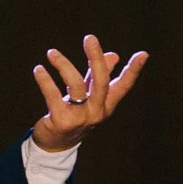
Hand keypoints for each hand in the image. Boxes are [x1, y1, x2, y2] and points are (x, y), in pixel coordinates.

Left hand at [31, 33, 147, 147]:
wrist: (55, 145)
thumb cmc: (74, 115)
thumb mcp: (88, 96)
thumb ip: (97, 76)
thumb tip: (114, 55)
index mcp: (106, 105)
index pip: (123, 86)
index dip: (133, 70)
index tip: (143, 54)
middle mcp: (96, 112)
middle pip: (101, 81)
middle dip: (96, 58)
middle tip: (90, 38)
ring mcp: (80, 118)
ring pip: (76, 85)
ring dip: (63, 65)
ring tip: (51, 53)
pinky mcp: (61, 121)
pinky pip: (53, 96)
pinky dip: (45, 80)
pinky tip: (39, 69)